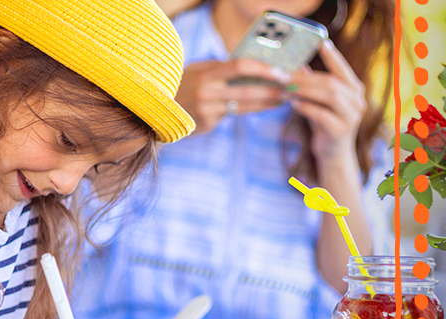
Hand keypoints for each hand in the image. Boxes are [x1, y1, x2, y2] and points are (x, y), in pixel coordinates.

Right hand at [175, 59, 290, 132]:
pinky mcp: (207, 124)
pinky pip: (231, 116)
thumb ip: (220, 68)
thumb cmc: (181, 85)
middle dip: (272, 91)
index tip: (282, 72)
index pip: (240, 67)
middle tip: (291, 89)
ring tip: (283, 99)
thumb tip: (250, 66)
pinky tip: (260, 107)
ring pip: (244, 107)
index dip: (263, 70)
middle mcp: (206, 93)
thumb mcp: (196, 70)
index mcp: (205, 74)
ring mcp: (207, 111)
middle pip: (248, 91)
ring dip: (266, 103)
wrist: (155, 111)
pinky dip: (246, 110)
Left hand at [286, 39, 366, 163]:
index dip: (333, 56)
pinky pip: (322, 114)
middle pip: (331, 82)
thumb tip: (297, 66)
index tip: (322, 42)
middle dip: (305, 78)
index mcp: (354, 91)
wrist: (332, 155)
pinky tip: (293, 104)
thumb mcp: (318, 102)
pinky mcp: (341, 131)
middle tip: (283, 75)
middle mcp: (357, 101)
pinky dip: (306, 107)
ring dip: (304, 91)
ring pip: (329, 96)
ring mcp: (352, 116)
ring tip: (285, 90)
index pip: (343, 70)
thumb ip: (312, 86)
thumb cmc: (325, 124)